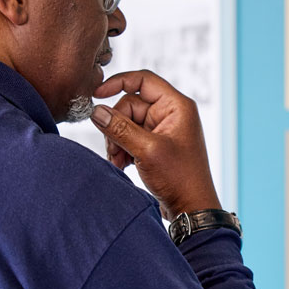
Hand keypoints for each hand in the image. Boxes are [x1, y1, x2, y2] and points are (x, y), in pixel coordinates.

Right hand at [91, 70, 220, 219]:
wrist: (192, 209)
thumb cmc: (180, 178)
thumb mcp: (147, 150)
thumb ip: (119, 128)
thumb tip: (96, 111)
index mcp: (176, 106)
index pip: (143, 80)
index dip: (118, 82)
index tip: (97, 94)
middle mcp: (171, 114)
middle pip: (130, 105)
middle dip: (116, 126)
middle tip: (113, 150)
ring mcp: (163, 130)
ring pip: (127, 123)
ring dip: (117, 141)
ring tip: (117, 161)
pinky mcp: (156, 145)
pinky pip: (131, 137)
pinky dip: (123, 149)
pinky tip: (122, 165)